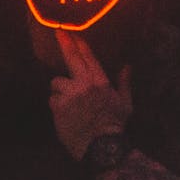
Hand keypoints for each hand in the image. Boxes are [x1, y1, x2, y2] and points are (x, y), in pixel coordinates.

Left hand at [48, 30, 132, 159]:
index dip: (80, 44)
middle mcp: (85, 84)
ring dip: (60, 90)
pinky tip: (65, 114)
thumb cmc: (114, 125)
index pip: (89, 57)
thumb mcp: (125, 103)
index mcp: (101, 81)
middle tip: (58, 32)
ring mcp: (70, 94)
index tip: (73, 33)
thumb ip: (124, 83)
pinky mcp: (59, 106)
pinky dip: (56, 105)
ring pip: (57, 82)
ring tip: (69, 103)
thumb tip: (127, 66)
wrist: (102, 146)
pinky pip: (52, 99)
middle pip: (71, 58)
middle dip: (65, 43)